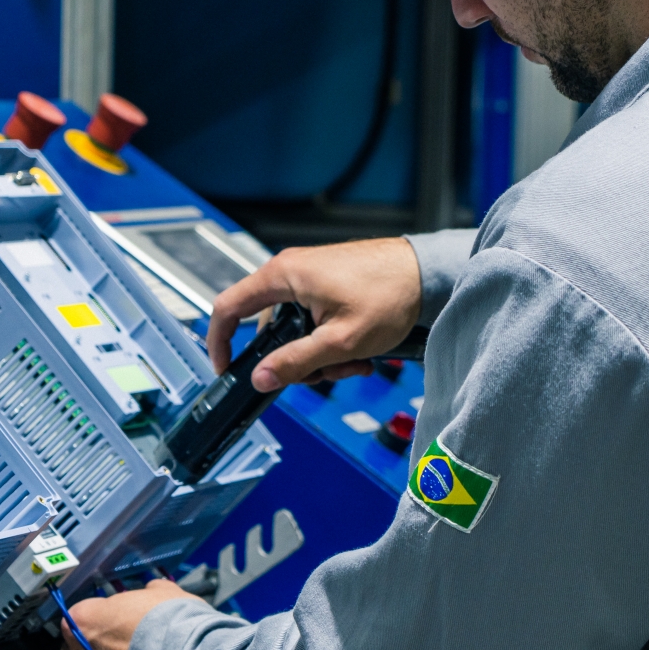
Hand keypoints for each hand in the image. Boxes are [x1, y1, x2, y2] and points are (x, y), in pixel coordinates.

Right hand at [207, 237, 422, 391]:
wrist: (429, 273)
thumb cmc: (391, 294)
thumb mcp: (340, 341)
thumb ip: (296, 362)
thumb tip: (260, 378)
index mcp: (283, 276)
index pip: (228, 308)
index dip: (219, 342)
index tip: (226, 369)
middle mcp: (291, 271)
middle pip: (268, 328)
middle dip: (295, 360)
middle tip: (325, 373)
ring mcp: (309, 277)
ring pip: (295, 329)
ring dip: (319, 355)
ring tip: (354, 362)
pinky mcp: (326, 284)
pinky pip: (314, 320)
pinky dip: (331, 342)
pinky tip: (358, 352)